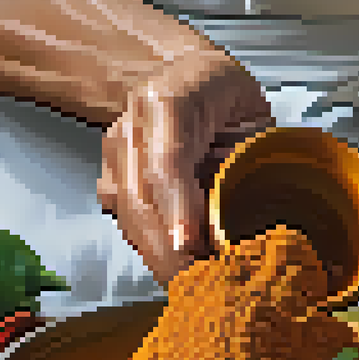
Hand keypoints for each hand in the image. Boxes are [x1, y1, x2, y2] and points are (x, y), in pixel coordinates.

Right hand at [98, 49, 274, 286]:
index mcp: (170, 99)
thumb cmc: (226, 97)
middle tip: (206, 285)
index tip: (189, 244)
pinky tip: (176, 264)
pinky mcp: (107, 177)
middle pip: (141, 199)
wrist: (180, 73)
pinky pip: (126, 222)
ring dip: (161, 257)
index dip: (177, 207)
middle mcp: (131, 125)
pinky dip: (152, 248)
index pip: (168, 163)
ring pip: (129, 216)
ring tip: (196, 284)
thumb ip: (247, 164)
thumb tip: (244, 226)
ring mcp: (113, 153)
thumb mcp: (251, 117)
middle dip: (171, 252)